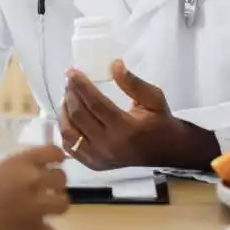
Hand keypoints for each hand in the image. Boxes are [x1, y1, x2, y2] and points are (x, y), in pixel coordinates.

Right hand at [0, 146, 68, 229]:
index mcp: (17, 164)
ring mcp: (37, 209)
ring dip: (55, 206)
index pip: (53, 152)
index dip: (53, 158)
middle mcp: (33, 183)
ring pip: (64, 204)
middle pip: (62, 178)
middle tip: (42, 188)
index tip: (49, 163)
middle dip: (54, 183)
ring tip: (43, 210)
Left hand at [59, 60, 217, 169]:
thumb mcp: (153, 98)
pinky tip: (68, 115)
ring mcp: (99, 158)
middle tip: (69, 81)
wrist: (166, 150)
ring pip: (69, 132)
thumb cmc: (159, 121)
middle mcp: (110, 146)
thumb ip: (133, 82)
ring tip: (67, 96)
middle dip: (70, 95)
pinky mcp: (94, 164)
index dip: (81, 86)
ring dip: (63, 111)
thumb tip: (113, 64)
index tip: (72, 72)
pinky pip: (70, 147)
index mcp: (126, 129)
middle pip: (79, 116)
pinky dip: (64, 129)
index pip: (95, 104)